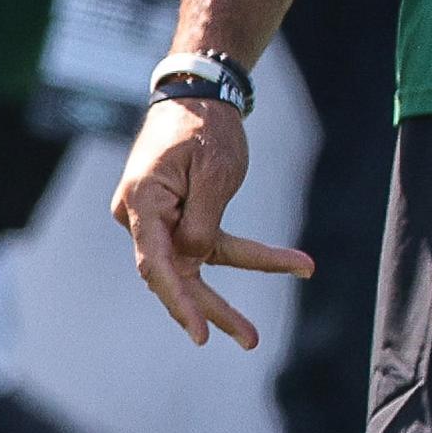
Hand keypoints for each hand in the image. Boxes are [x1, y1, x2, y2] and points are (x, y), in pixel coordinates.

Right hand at [112, 94, 313, 348]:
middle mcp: (141, 216)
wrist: (199, 92)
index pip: (156, 263)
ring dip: (225, 296)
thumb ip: (201, 224)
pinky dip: (248, 257)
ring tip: (254, 334)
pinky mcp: (179, 219)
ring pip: (191, 268)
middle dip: (209, 310)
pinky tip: (291, 262)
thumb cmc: (204, 127)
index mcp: (142, 202)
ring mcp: (158, 220)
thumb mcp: (214, 173)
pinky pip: (209, 246)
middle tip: (249, 339)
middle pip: (172, 275)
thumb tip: (192, 260)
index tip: (200, 333)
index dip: (179, 302)